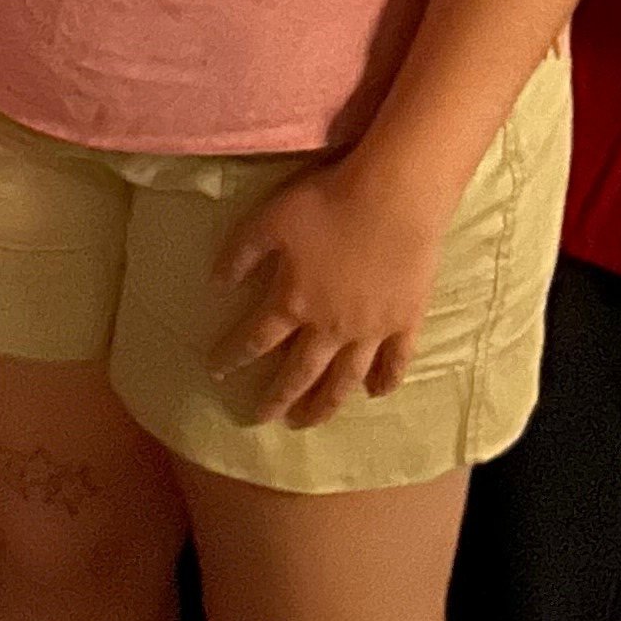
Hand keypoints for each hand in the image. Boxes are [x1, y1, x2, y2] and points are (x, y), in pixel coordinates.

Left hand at [211, 152, 455, 426]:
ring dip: (323, 405)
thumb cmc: (328, 203)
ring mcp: (370, 330)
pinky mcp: (405, 322)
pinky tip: (375, 394)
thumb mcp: (271, 219)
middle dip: (277, 398)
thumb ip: (241, 253)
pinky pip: (395, 362)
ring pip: (344, 380)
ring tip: (308, 422)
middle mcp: (329, 328)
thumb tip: (215, 284)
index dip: (233, 356)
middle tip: (262, 419)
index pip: (255, 339)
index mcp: (293, 302)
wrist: (394, 198)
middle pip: (299, 373)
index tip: (216, 372)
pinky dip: (384, 382)